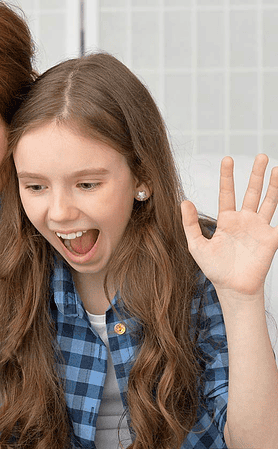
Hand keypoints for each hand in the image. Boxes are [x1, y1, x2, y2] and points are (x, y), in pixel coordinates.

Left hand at [181, 154, 277, 297]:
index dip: (227, 177)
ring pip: (269, 201)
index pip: (227, 193)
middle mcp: (244, 220)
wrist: (232, 287)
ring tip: (277, 168)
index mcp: (226, 220)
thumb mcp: (196, 245)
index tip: (228, 159)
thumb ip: (190, 224)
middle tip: (261, 156)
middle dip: (256, 174)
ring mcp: (259, 227)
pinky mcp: (271, 237)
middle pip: (252, 192)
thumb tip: (184, 202)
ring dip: (274, 185)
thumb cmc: (214, 268)